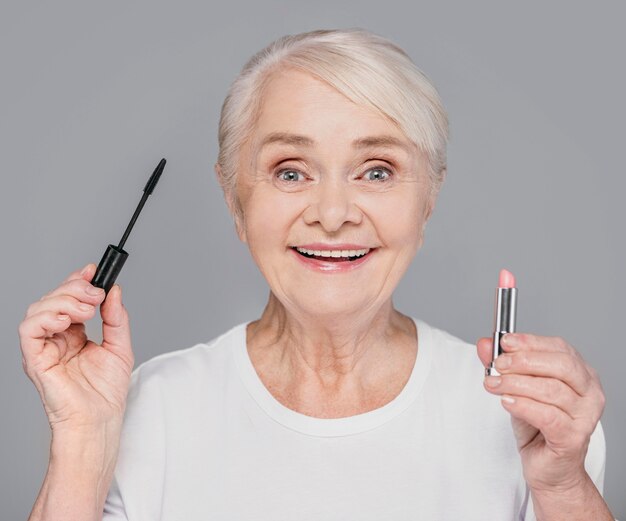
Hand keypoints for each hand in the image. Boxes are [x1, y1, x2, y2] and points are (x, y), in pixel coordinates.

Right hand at [18, 263, 133, 432]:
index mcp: (74, 334)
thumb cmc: (106, 391)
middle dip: (76, 288)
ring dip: (64, 300)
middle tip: (96, 294)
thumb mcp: (120, 346)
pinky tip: (69, 321)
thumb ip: (116, 318)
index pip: (69, 298)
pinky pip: (29, 328)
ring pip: (39, 307)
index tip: (95, 270)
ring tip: (87, 311)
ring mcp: (44, 347)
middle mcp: (56, 338)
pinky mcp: (34, 358)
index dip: (78, 280)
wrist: (99, 419)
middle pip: (54, 298)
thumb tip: (114, 291)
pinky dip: (48, 316)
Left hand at [476, 333, 605, 492]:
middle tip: (498, 365)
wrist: (549, 468)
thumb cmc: (538, 426)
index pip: (560, 348)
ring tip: (494, 384)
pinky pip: (548, 415)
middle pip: (561, 365)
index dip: (530, 342)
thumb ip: (502, 366)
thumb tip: (485, 345)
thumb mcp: (517, 389)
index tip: (505, 342)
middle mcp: (589, 393)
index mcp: (581, 374)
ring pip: (551, 390)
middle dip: (523, 361)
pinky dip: (523, 405)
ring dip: (516, 384)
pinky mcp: (574, 437)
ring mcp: (585, 416)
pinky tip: (507, 402)